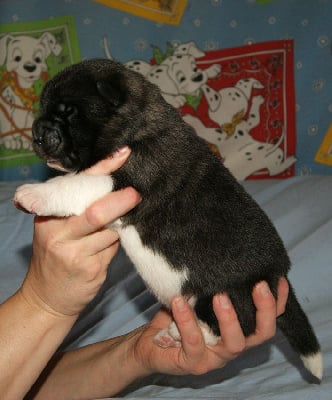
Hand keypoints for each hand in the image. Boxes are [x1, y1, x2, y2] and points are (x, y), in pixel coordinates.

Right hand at [20, 147, 140, 316]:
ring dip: (120, 227)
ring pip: (111, 231)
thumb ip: (77, 209)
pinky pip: (113, 249)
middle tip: (137, 194)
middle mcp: (58, 233)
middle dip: (121, 201)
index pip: (77, 187)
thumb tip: (114, 186)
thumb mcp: (56, 229)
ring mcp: (74, 254)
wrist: (46, 299)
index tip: (124, 154)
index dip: (102, 169)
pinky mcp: (90, 270)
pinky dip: (117, 244)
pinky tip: (112, 246)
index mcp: (48, 216)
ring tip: (118, 226)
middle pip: (96, 211)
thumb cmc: (56, 257)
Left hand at [131, 278, 288, 375]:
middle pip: (262, 334)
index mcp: (239, 331)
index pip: (267, 318)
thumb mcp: (200, 298)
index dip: (278, 301)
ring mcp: (215, 358)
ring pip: (234, 344)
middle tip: (259, 286)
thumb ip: (214, 286)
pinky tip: (179, 301)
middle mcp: (233, 345)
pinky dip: (187, 319)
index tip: (278, 278)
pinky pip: (194, 341)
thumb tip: (224, 256)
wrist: (150, 343)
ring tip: (220, 295)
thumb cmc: (179, 316)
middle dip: (265, 310)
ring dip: (229, 318)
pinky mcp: (194, 363)